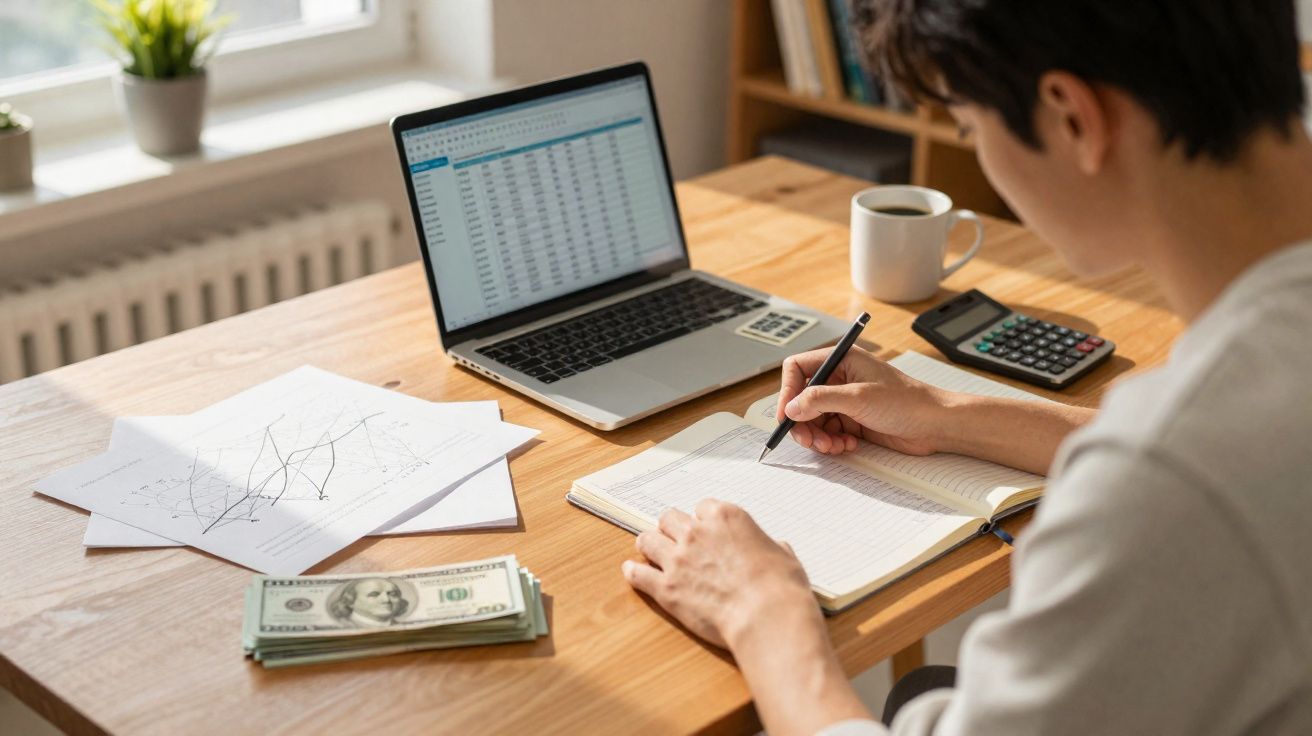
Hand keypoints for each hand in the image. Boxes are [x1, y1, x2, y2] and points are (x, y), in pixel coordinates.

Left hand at [622, 499, 818, 649]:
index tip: (706, 531)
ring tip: (649, 551)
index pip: (703, 507)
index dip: (704, 520)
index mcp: (725, 517)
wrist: (766, 617)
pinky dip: (634, 572)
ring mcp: (677, 559)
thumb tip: (776, 548)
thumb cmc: (780, 587)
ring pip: (648, 539)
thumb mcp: (784, 556)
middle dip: (672, 528)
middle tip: (675, 539)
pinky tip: (633, 571)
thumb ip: (770, 547)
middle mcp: (696, 532)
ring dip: (650, 545)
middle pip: (670, 518)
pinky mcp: (665, 588)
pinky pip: (637, 574)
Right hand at [776, 346, 945, 456]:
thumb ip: (821, 400)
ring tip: (831, 445)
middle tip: (808, 440)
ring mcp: (845, 401)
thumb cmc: (907, 401)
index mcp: (841, 361)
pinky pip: (828, 432)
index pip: (798, 369)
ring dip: (817, 436)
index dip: (788, 391)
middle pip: (802, 399)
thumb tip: (792, 407)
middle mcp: (840, 379)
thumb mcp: (859, 397)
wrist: (935, 425)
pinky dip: (831, 442)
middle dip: (802, 422)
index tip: (787, 415)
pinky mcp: (852, 420)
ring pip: (813, 419)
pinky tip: (847, 446)